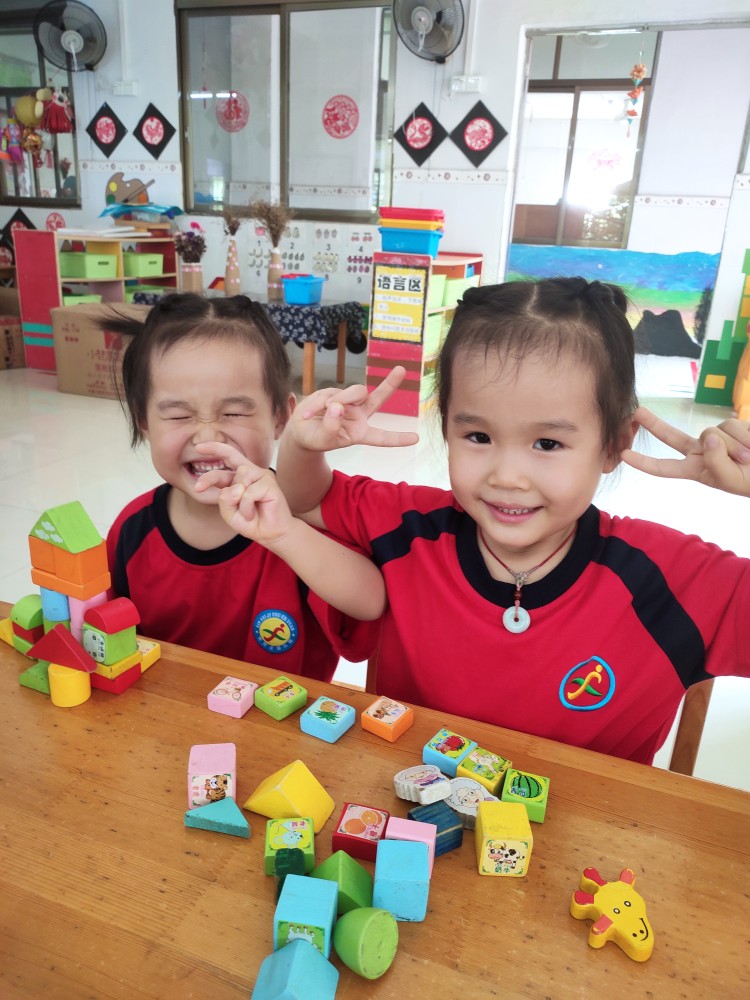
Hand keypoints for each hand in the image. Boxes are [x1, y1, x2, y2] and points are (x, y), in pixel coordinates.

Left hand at [194, 443, 295, 544]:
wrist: (271, 533)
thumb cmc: (251, 522)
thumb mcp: (229, 513)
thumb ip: (224, 499)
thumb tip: (237, 486)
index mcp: (240, 477)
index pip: (227, 458)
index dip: (214, 450)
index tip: (198, 447)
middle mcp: (251, 473)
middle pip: (231, 456)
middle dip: (214, 454)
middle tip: (198, 464)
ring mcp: (262, 476)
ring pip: (239, 478)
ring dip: (237, 500)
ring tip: (246, 512)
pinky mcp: (270, 483)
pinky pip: (248, 493)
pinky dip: (246, 507)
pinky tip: (252, 514)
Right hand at [289, 366, 419, 451]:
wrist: (300, 430)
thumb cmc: (315, 439)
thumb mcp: (322, 439)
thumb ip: (331, 426)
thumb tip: (337, 406)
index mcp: (360, 433)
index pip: (382, 437)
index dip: (398, 438)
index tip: (416, 439)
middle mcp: (358, 415)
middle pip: (377, 398)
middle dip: (390, 383)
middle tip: (401, 370)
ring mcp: (348, 402)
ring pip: (354, 392)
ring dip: (341, 399)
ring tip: (324, 410)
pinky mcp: (335, 393)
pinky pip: (332, 393)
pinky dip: (319, 402)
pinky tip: (308, 412)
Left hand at [622, 406, 749, 496]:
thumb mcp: (731, 480)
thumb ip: (715, 461)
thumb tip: (708, 436)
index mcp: (697, 469)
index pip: (666, 467)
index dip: (645, 462)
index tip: (623, 455)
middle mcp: (703, 451)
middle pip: (673, 436)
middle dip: (655, 424)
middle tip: (637, 412)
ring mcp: (718, 438)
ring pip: (714, 431)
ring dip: (735, 445)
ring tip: (749, 457)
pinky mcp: (734, 426)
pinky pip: (733, 424)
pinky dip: (746, 436)